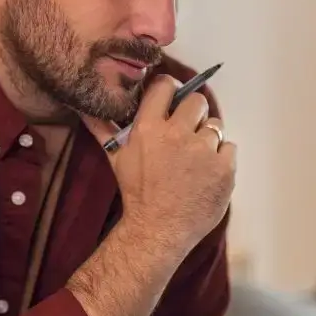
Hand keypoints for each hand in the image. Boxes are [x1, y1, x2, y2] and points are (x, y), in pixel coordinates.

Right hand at [84, 75, 235, 257]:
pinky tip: (207, 173)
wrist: (158, 230)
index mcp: (150, 128)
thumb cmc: (136, 193)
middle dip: (194, 113)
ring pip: (216, 126)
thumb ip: (103, 129)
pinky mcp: (224, 168)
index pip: (165, 86)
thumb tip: (85, 109)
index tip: (172, 100)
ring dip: (208, 139)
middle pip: (198, 101)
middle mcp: (178, 134)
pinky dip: (221, 158)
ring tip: (196, 159)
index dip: (171, 89)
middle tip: (187, 132)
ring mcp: (204, 151)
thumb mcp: (116, 159)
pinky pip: (230, 147)